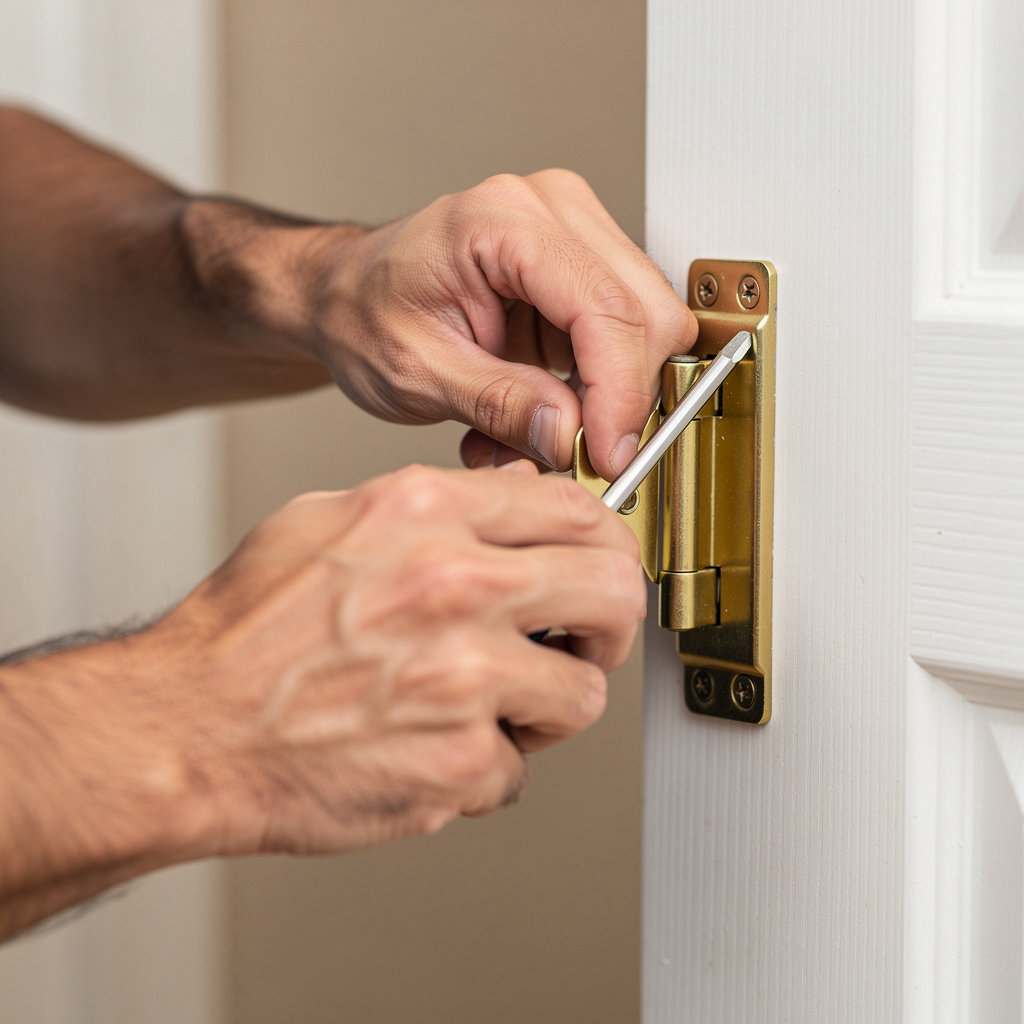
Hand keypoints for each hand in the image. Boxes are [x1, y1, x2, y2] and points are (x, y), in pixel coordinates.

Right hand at [148, 463, 643, 857]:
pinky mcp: (458, 763)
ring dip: (548, 708)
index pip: (576, 508)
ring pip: (583, 695)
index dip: (605, 542)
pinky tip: (435, 750)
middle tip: (584, 641)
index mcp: (427, 514)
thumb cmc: (245, 633)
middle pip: (613, 591)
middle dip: (608, 624)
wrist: (187, 728)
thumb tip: (510, 502)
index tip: (600, 565)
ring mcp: (464, 677)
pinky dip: (484, 770)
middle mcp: (455, 585)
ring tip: (496, 708)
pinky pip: (517, 771)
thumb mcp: (330, 521)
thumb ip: (432, 508)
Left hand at [303, 171, 696, 479]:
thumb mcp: (416, 373)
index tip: (609, 455)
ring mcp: (572, 231)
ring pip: (648, 327)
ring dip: (603, 396)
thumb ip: (498, 403)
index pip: (603, 307)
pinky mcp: (581, 265)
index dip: (619, 393)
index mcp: (500, 222)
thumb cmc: (365, 314)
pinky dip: (593, 387)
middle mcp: (549, 210)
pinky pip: (625, 336)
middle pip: (646, 312)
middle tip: (576, 452)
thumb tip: (569, 434)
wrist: (347, 295)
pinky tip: (541, 402)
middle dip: (621, 397)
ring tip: (536, 425)